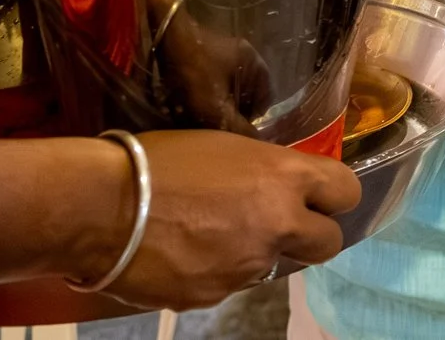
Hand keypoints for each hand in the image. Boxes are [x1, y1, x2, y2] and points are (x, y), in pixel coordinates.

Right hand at [82, 130, 357, 309]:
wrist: (98, 207)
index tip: (317, 197)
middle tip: (279, 225)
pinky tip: (181, 253)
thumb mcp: (224, 147)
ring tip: (207, 233)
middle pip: (327, 243)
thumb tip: (275, 189)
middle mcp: (276, 224)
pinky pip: (227, 285)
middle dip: (310, 235)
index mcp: (283, 177)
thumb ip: (263, 174)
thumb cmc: (157, 161)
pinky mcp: (212, 296)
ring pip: (270, 265)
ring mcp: (246, 265)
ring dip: (252, 253)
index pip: (346, 192)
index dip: (333, 197)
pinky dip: (212, 272)